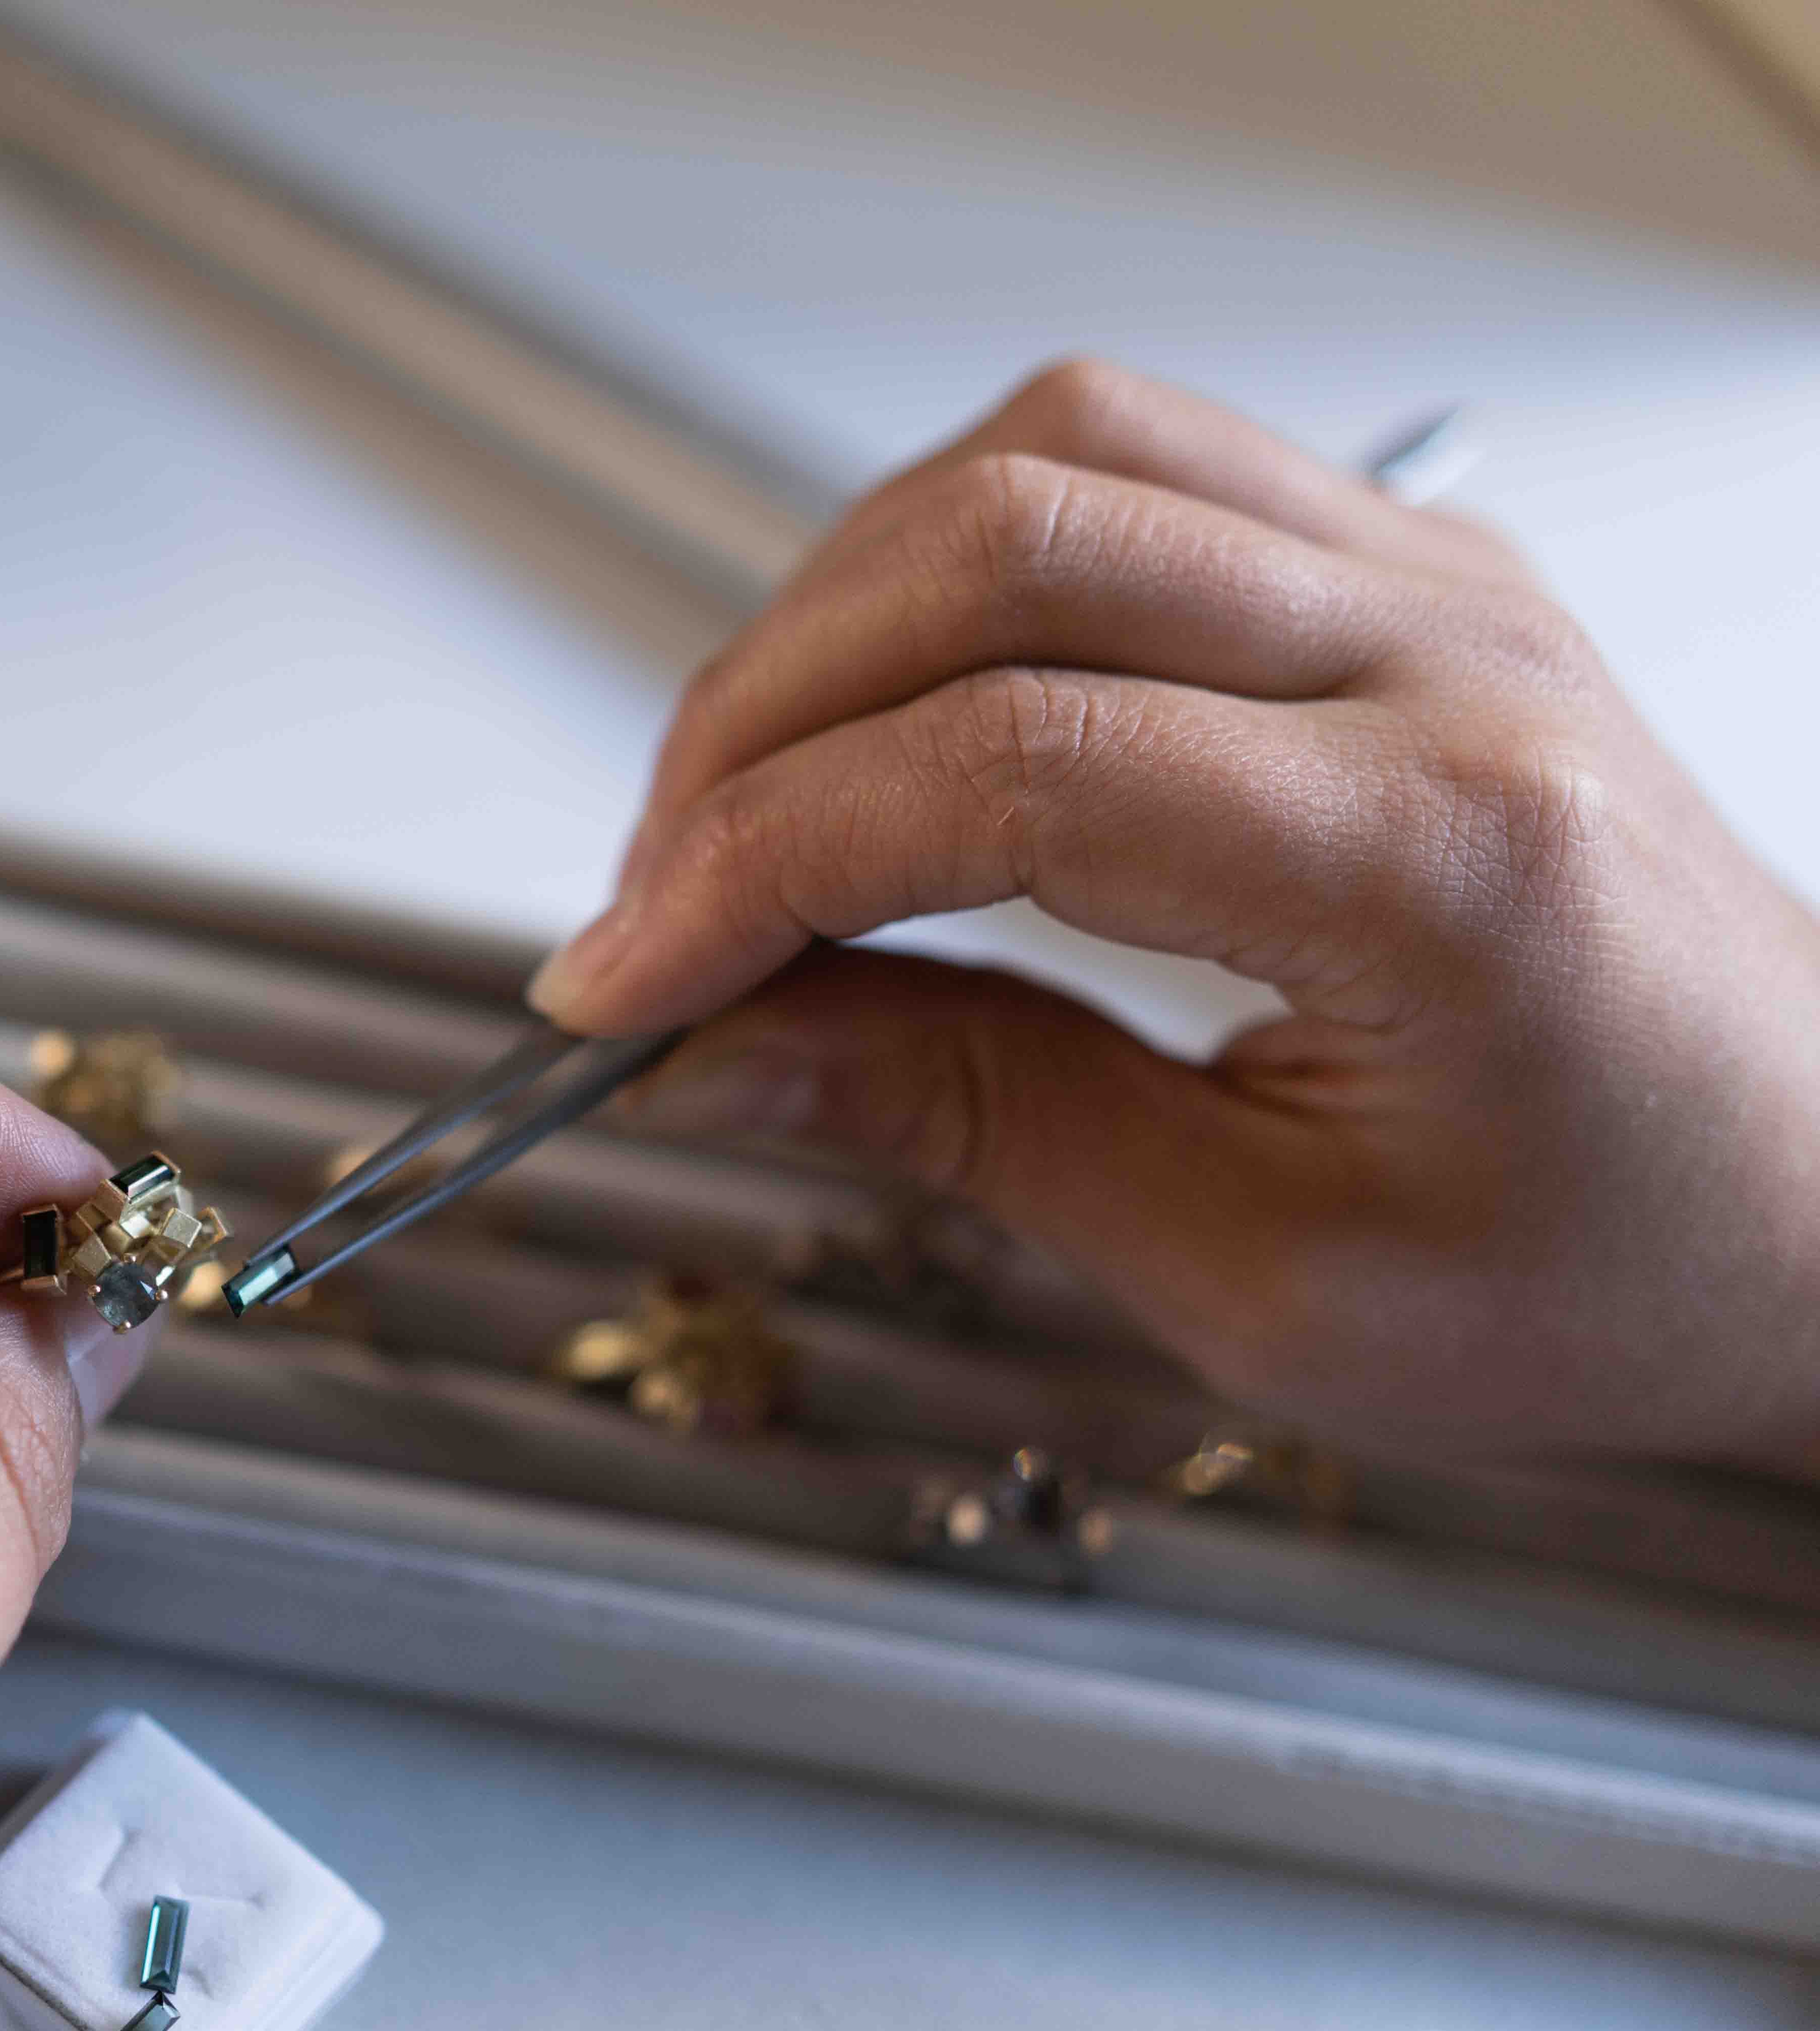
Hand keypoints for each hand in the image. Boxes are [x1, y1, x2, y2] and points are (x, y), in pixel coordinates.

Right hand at [531, 360, 1819, 1470]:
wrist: (1817, 1205)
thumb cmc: (1606, 1270)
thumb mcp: (1267, 1281)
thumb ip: (978, 1124)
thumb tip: (723, 1042)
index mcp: (1446, 862)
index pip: (1005, 768)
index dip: (756, 866)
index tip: (624, 982)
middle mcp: (1452, 662)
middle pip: (1004, 555)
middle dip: (755, 727)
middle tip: (656, 903)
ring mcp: (1431, 582)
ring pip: (1051, 455)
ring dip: (839, 609)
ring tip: (751, 794)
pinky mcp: (1400, 567)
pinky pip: (1125, 456)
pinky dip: (948, 549)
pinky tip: (887, 690)